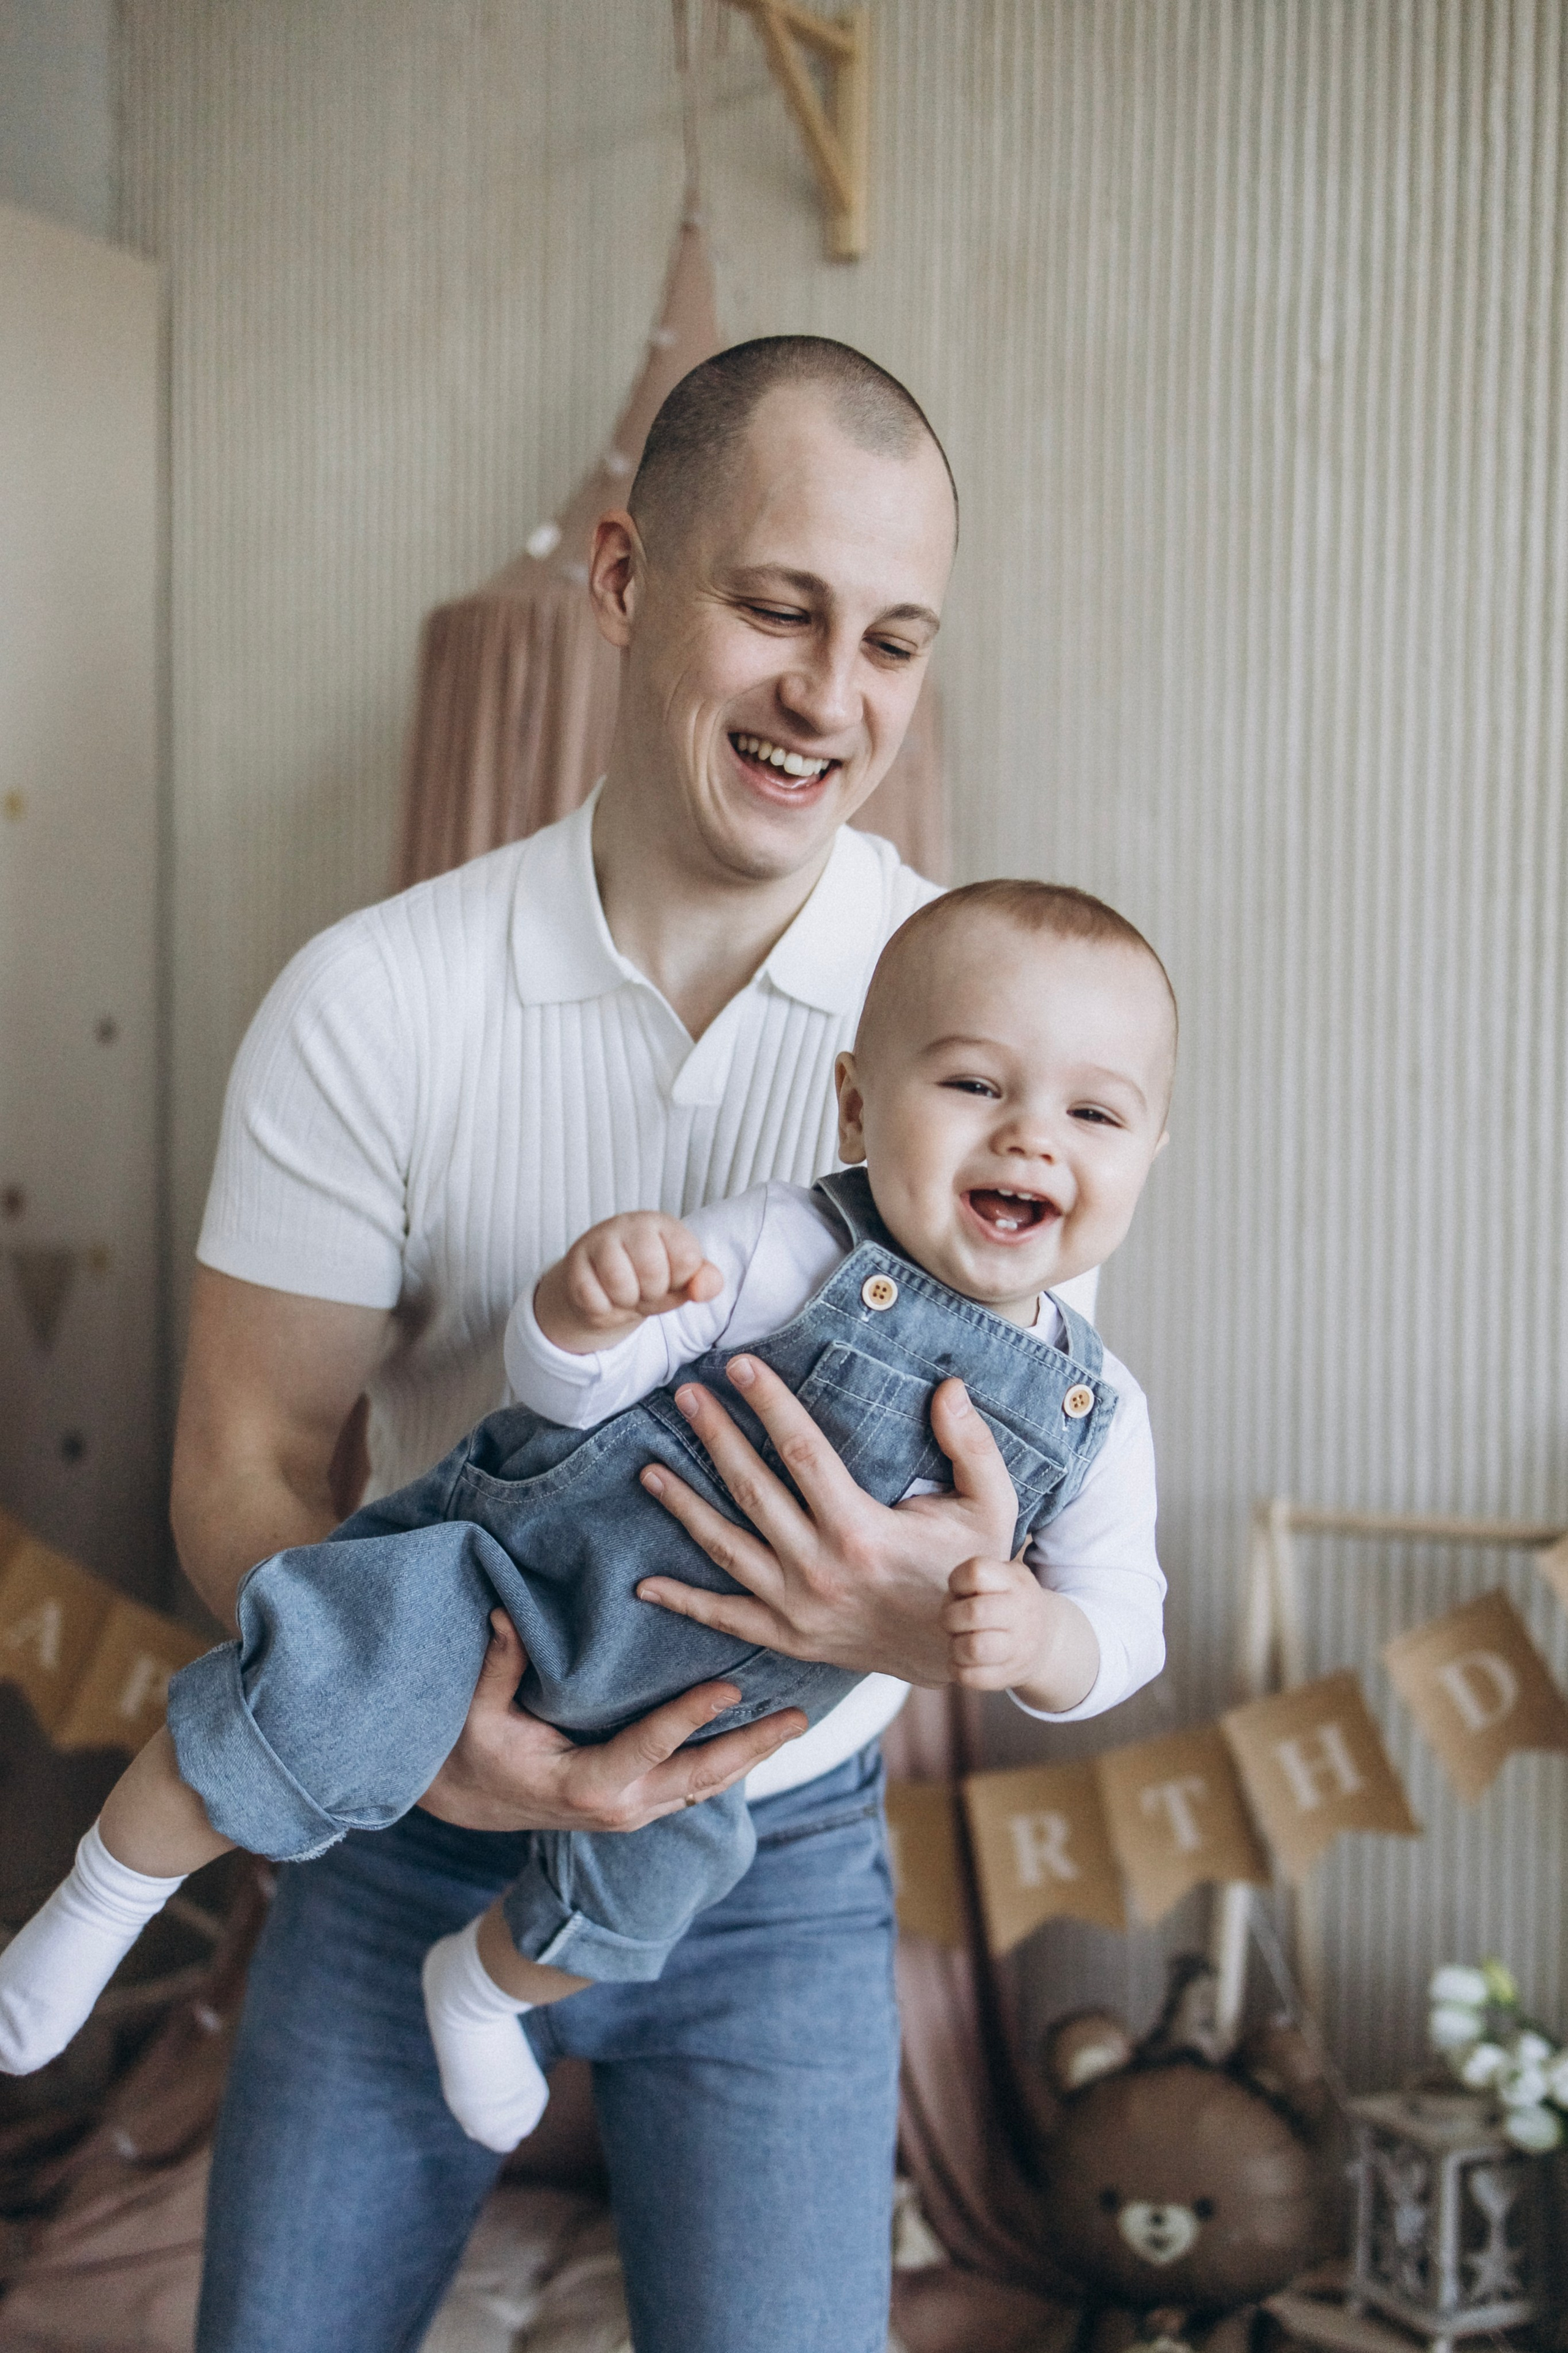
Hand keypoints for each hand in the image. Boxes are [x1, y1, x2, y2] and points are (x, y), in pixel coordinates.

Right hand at [418, 1612, 806, 1831]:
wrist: (467, 1800)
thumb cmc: (471, 1750)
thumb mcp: (478, 1711)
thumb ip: (500, 1666)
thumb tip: (507, 1613)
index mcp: (585, 1783)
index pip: (650, 1747)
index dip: (690, 1717)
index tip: (731, 1685)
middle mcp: (620, 1805)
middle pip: (700, 1776)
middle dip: (752, 1746)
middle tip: (798, 1716)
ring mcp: (633, 1811)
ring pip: (705, 1785)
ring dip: (751, 1756)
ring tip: (794, 1723)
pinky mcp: (638, 1805)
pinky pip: (694, 1785)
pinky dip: (729, 1763)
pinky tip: (758, 1737)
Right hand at [534, 1212, 722, 1353]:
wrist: (603, 1288)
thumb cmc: (650, 1279)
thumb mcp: (682, 1281)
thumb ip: (704, 1282)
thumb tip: (703, 1290)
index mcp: (663, 1224)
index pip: (687, 1259)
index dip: (681, 1282)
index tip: (671, 1279)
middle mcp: (630, 1224)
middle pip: (652, 1272)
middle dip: (653, 1294)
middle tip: (644, 1290)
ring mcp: (598, 1241)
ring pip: (619, 1284)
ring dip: (627, 1303)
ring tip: (625, 1294)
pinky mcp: (574, 1264)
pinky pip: (593, 1300)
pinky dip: (604, 1310)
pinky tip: (604, 1298)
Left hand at [634, 1358, 1019, 1687]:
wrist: (967, 1650)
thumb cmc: (976, 1569)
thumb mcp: (989, 1505)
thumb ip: (971, 1444)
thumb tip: (950, 1387)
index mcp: (863, 1530)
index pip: (803, 1452)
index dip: (769, 1404)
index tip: (739, 1366)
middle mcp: (820, 1568)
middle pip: (752, 1490)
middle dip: (715, 1437)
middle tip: (685, 1395)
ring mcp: (799, 1608)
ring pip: (726, 1549)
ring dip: (684, 1507)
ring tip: (649, 1469)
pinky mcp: (790, 1638)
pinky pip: (726, 1618)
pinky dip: (684, 1602)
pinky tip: (646, 1582)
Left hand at [942, 1557, 1097, 1710]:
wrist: (1048, 1640)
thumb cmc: (1008, 1603)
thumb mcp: (1003, 1577)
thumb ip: (973, 1579)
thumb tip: (951, 1600)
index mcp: (1015, 1581)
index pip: (976, 1572)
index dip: (956, 1581)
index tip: (959, 1591)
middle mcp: (1022, 1613)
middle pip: (974, 1612)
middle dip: (950, 1616)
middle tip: (952, 1620)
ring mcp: (1018, 1648)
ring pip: (973, 1648)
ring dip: (954, 1645)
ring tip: (957, 1641)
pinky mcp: (1009, 1675)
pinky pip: (972, 1677)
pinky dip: (957, 1669)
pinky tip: (961, 1660)